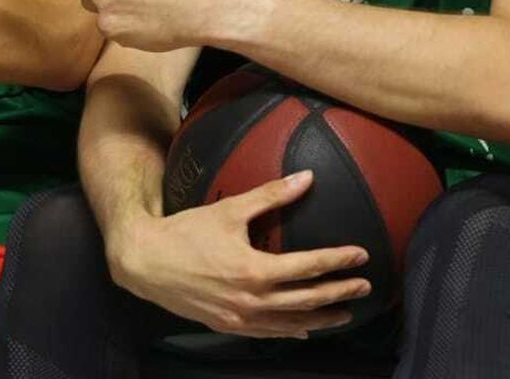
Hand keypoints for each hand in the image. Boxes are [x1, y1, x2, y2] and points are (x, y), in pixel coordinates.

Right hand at [111, 170, 370, 338]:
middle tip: (365, 286)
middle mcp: (251, 300)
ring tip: (345, 314)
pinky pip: (267, 333)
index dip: (338, 261)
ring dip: (322, 318)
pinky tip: (304, 330)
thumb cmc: (185, 232)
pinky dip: (290, 332)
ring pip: (291, 323)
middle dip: (339, 293)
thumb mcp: (229, 209)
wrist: (144, 262)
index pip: (308, 267)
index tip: (361, 256)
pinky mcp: (227, 326)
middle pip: (307, 300)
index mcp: (254, 270)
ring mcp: (239, 318)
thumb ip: (271, 195)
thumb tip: (306, 177)